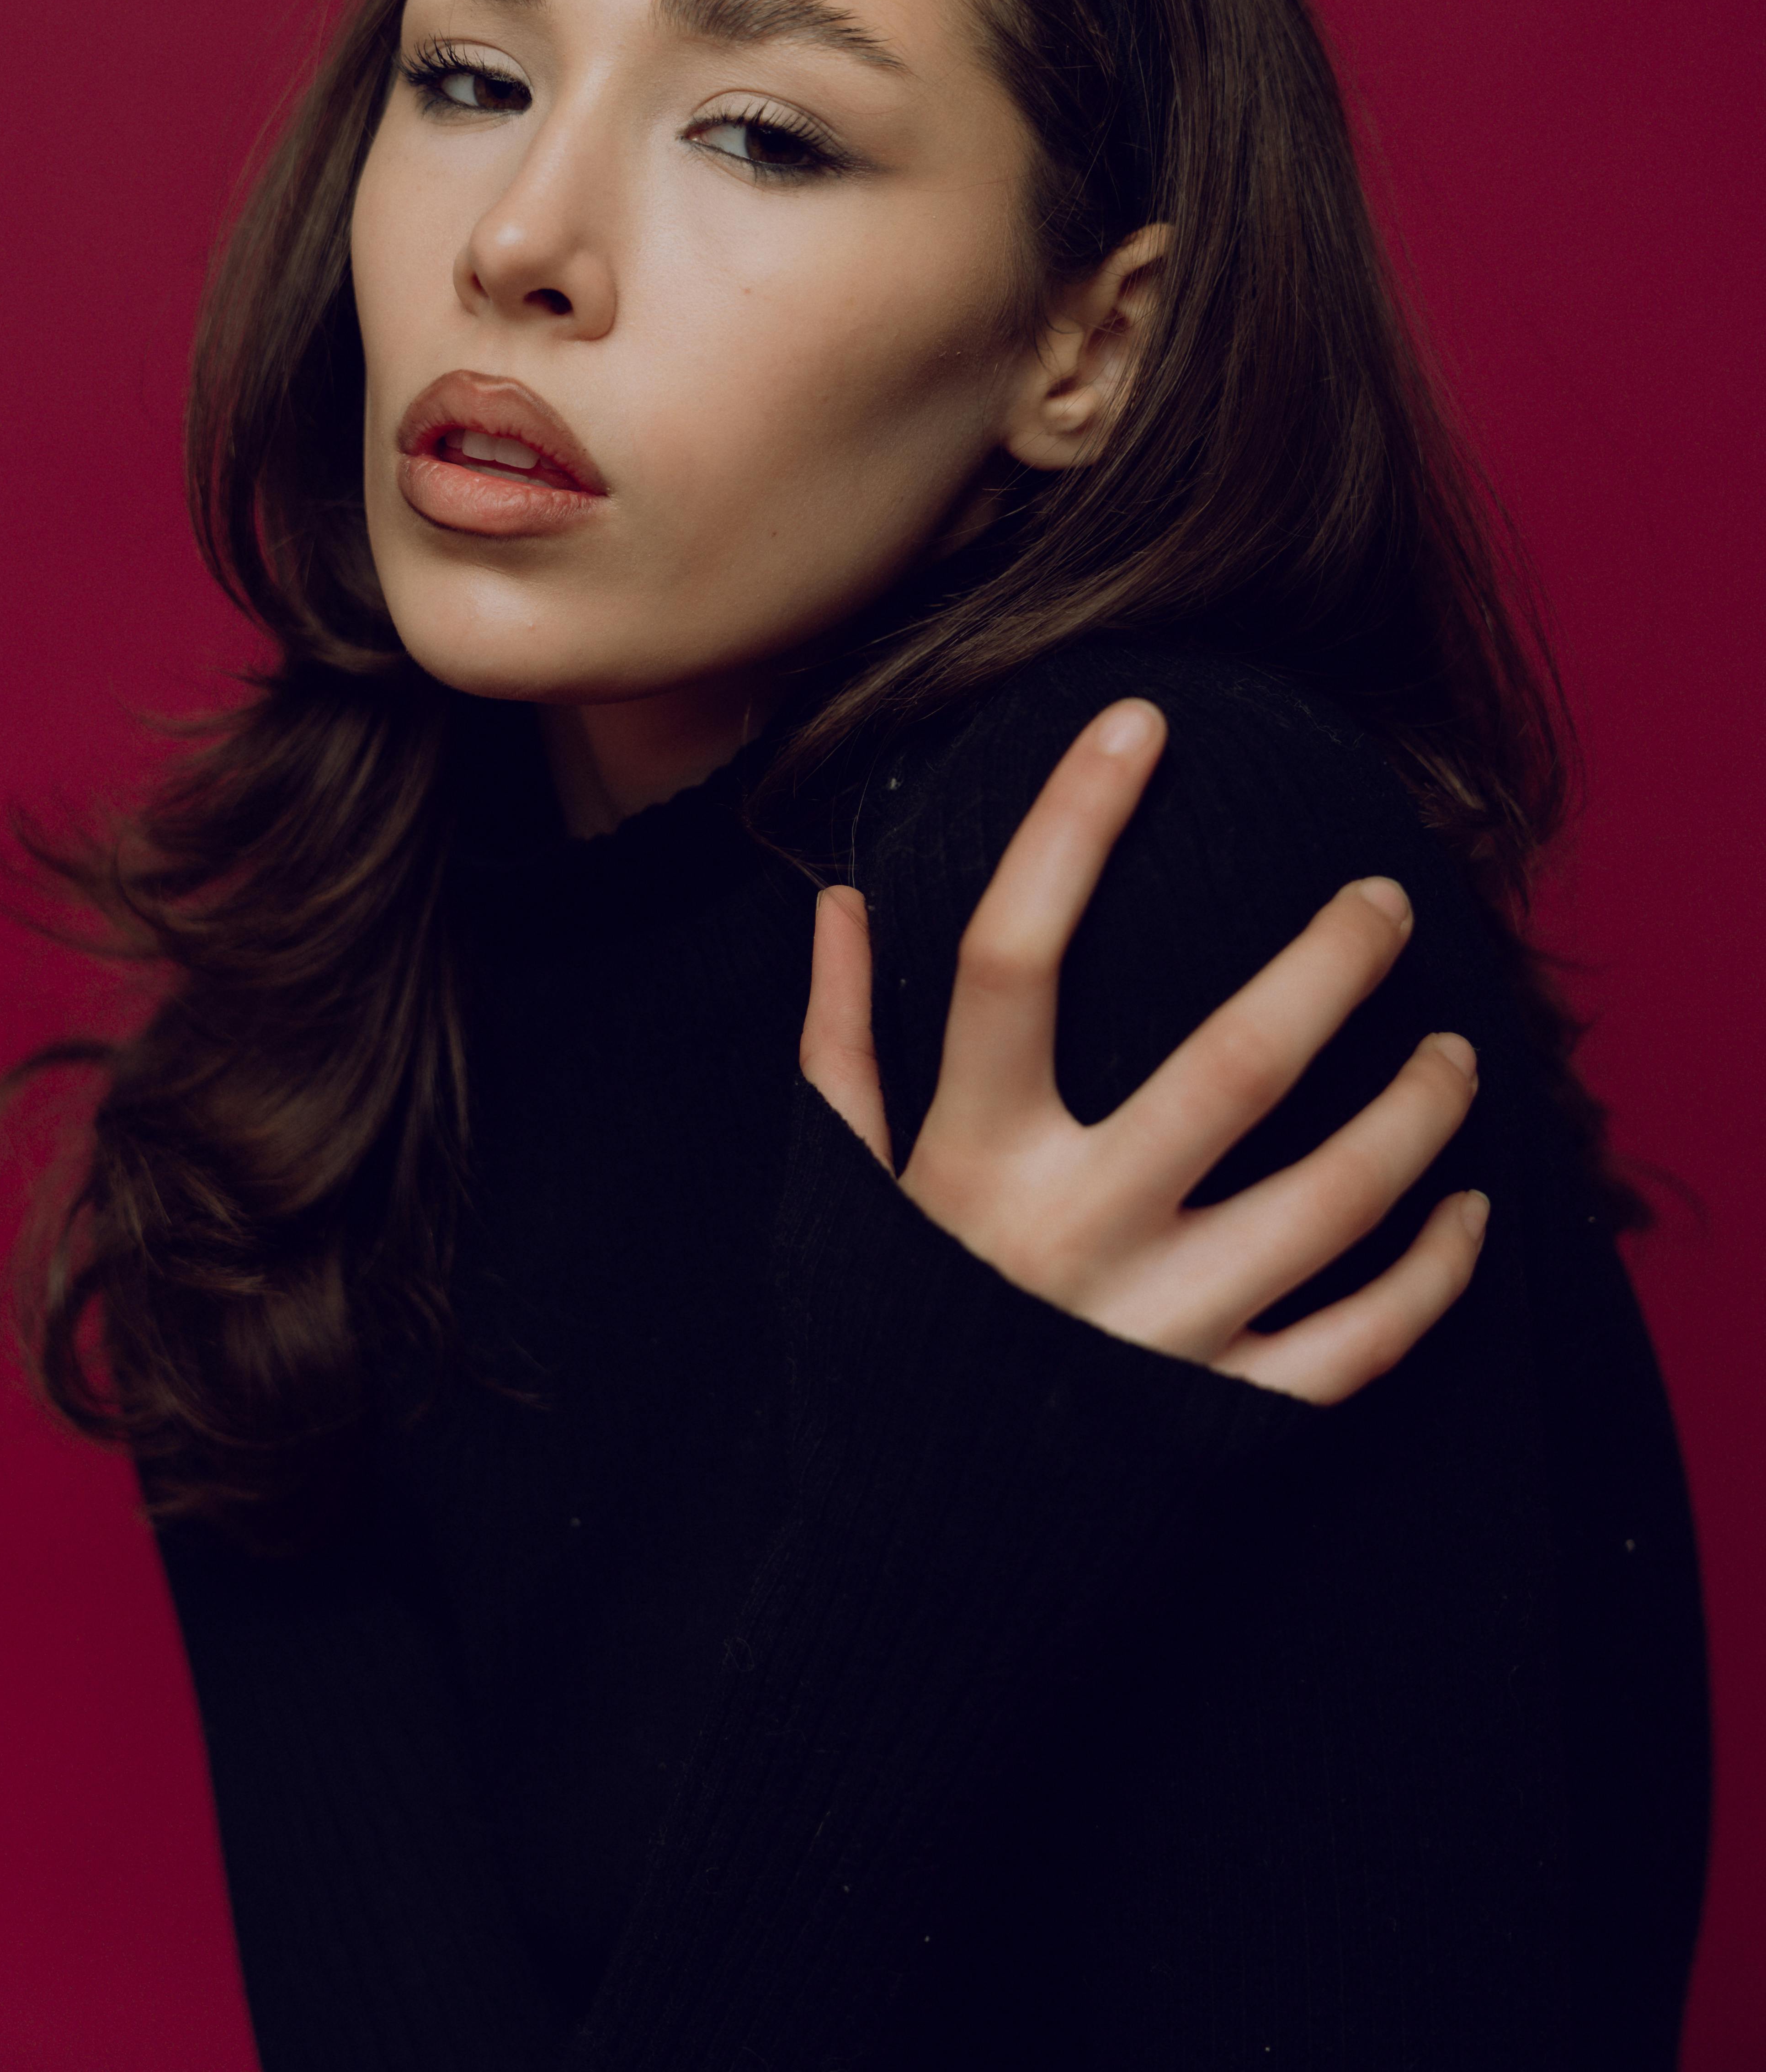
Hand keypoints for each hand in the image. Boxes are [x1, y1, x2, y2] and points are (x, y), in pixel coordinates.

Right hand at [799, 698, 1487, 1403]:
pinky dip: (1436, 1273)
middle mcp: (1078, 1233)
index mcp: (974, 1160)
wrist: (912, 1582)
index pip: (1014, 952)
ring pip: (1337, 1195)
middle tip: (1389, 899)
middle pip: (1236, 1061)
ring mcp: (1165, 1331)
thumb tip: (840, 902)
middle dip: (1333, 961)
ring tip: (1461, 1054)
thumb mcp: (832, 1202)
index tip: (1141, 720)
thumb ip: (837, 1049)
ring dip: (1420, 1112)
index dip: (1071, 820)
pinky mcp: (1228, 1421)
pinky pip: (1366, 1339)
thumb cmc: (872, 1363)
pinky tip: (1471, 1212)